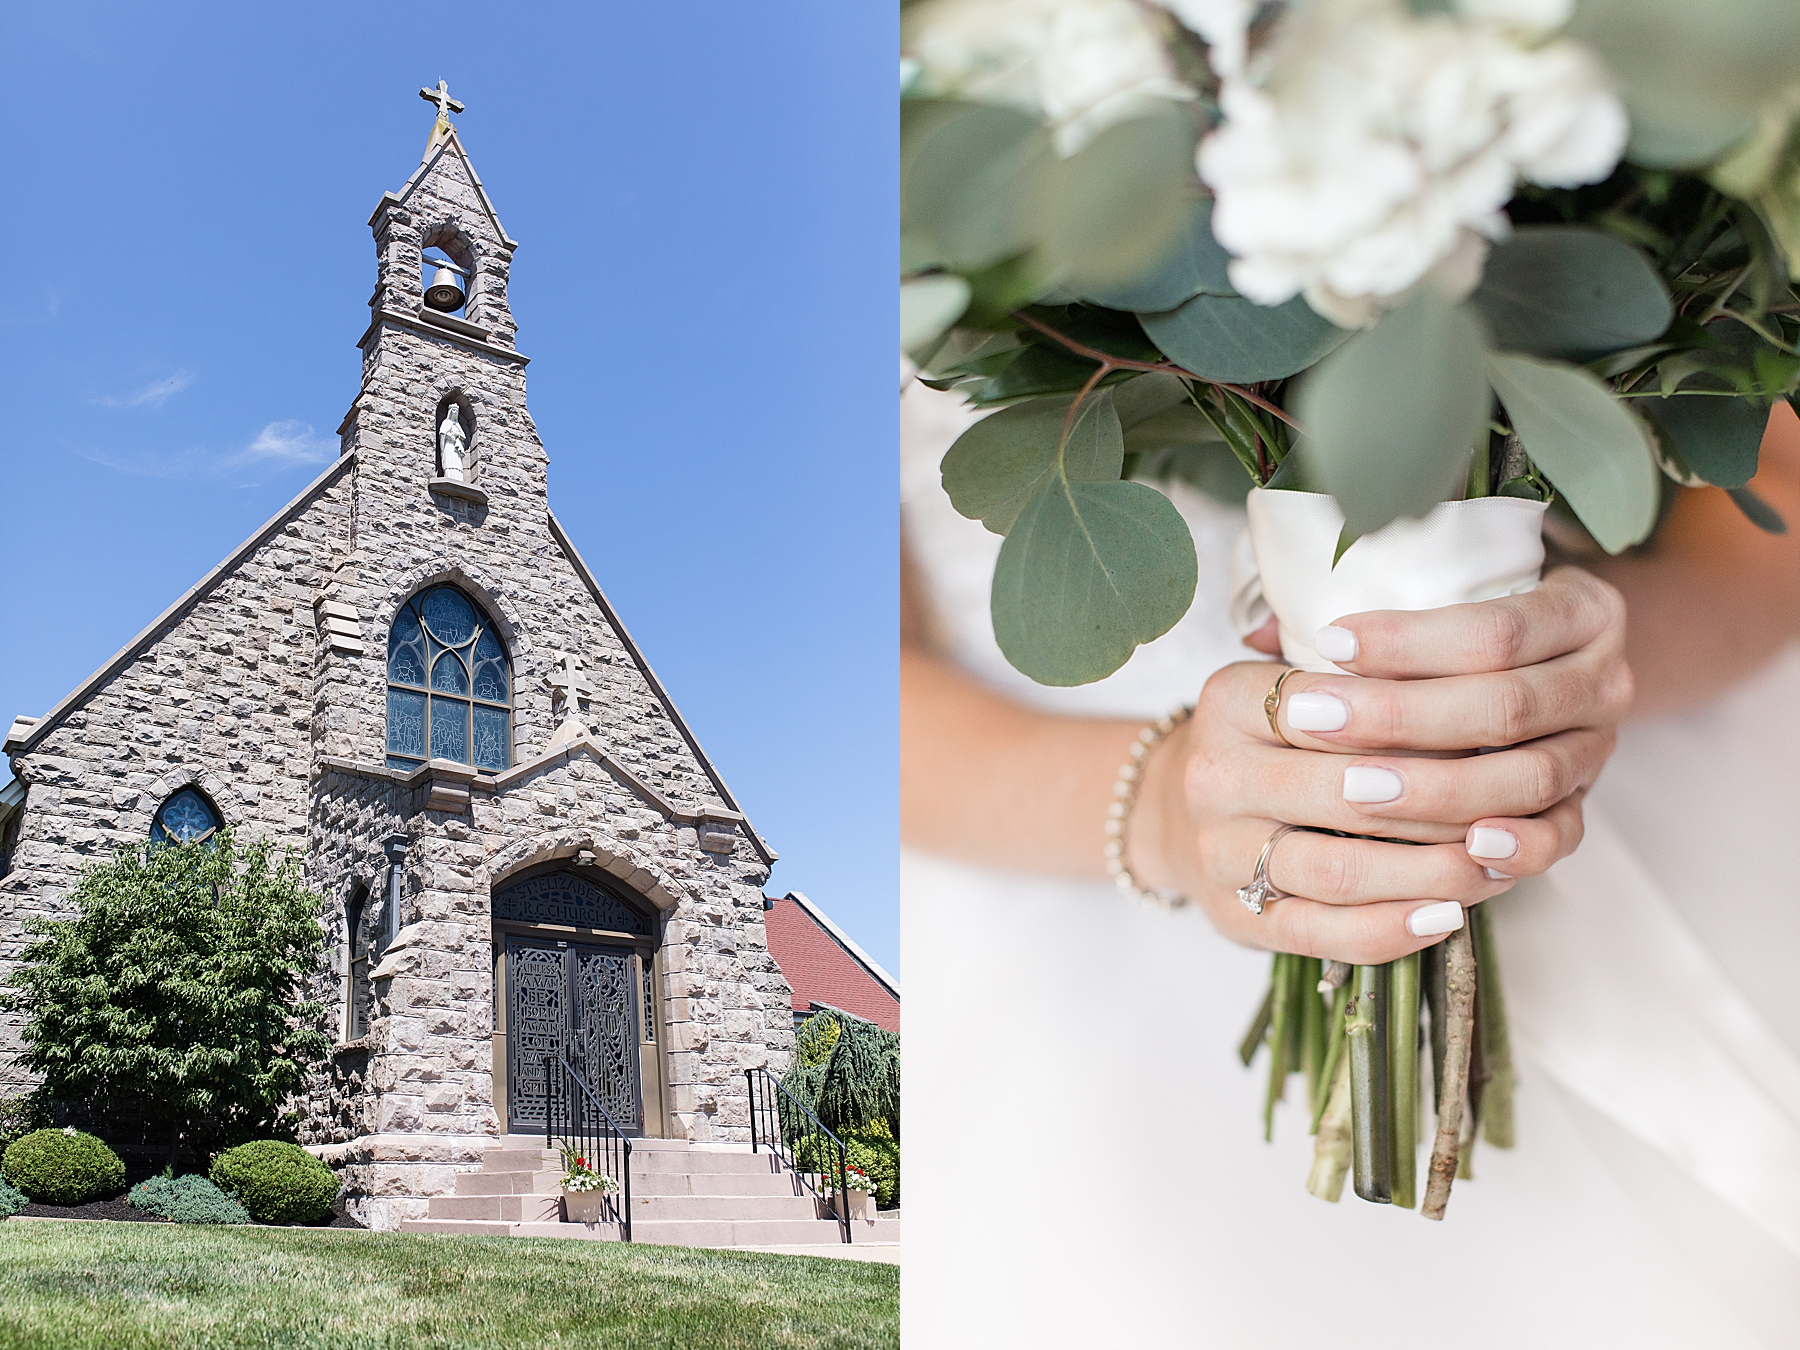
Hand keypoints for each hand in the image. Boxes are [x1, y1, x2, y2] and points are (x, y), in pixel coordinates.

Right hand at [1132, 568, 1631, 963]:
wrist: (1178, 812)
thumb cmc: (1270, 740)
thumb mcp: (1297, 682)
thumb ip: (1366, 669)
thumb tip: (1485, 663)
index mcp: (1229, 699)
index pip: (1336, 706)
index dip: (1422, 719)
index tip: (1496, 725)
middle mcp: (1213, 775)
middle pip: (1344, 790)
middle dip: (1442, 800)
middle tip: (1518, 802)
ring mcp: (1219, 853)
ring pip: (1339, 869)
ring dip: (1431, 871)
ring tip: (1496, 863)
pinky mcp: (1235, 918)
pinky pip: (1324, 933)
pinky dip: (1393, 929)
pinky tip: (1449, 915)